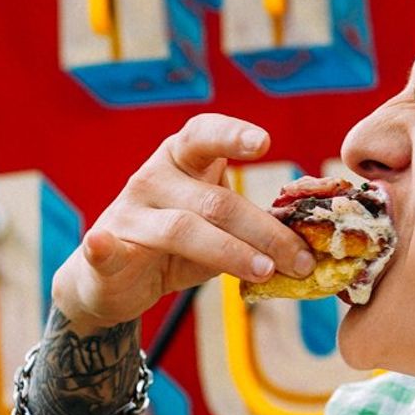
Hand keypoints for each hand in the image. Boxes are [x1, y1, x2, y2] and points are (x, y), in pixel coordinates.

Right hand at [50, 113, 320, 334]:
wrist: (111, 280)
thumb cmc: (177, 246)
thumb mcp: (219, 230)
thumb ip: (253, 228)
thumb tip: (313, 244)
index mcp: (182, 159)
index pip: (205, 134)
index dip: (232, 135)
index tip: (264, 143)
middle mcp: (153, 177)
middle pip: (216, 201)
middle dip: (265, 232)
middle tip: (301, 259)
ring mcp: (128, 212)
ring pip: (183, 229)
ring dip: (231, 253)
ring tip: (267, 272)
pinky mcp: (103, 249)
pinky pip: (104, 247)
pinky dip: (104, 247)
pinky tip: (101, 245)